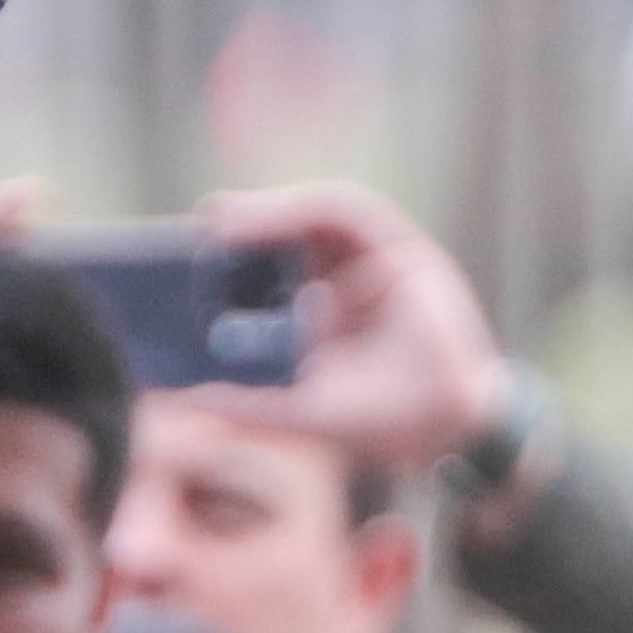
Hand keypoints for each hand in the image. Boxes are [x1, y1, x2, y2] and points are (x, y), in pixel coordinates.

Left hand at [186, 179, 509, 474]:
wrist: (449, 424)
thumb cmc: (385, 423)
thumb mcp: (302, 413)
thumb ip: (253, 408)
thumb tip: (190, 400)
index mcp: (316, 314)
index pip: (266, 270)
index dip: (229, 257)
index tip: (183, 255)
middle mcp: (340, 280)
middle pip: (284, 234)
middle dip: (243, 222)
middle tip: (199, 224)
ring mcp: (369, 260)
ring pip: (311, 213)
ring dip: (268, 209)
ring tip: (226, 219)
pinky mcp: (396, 244)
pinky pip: (347, 209)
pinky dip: (306, 208)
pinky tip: (273, 218)